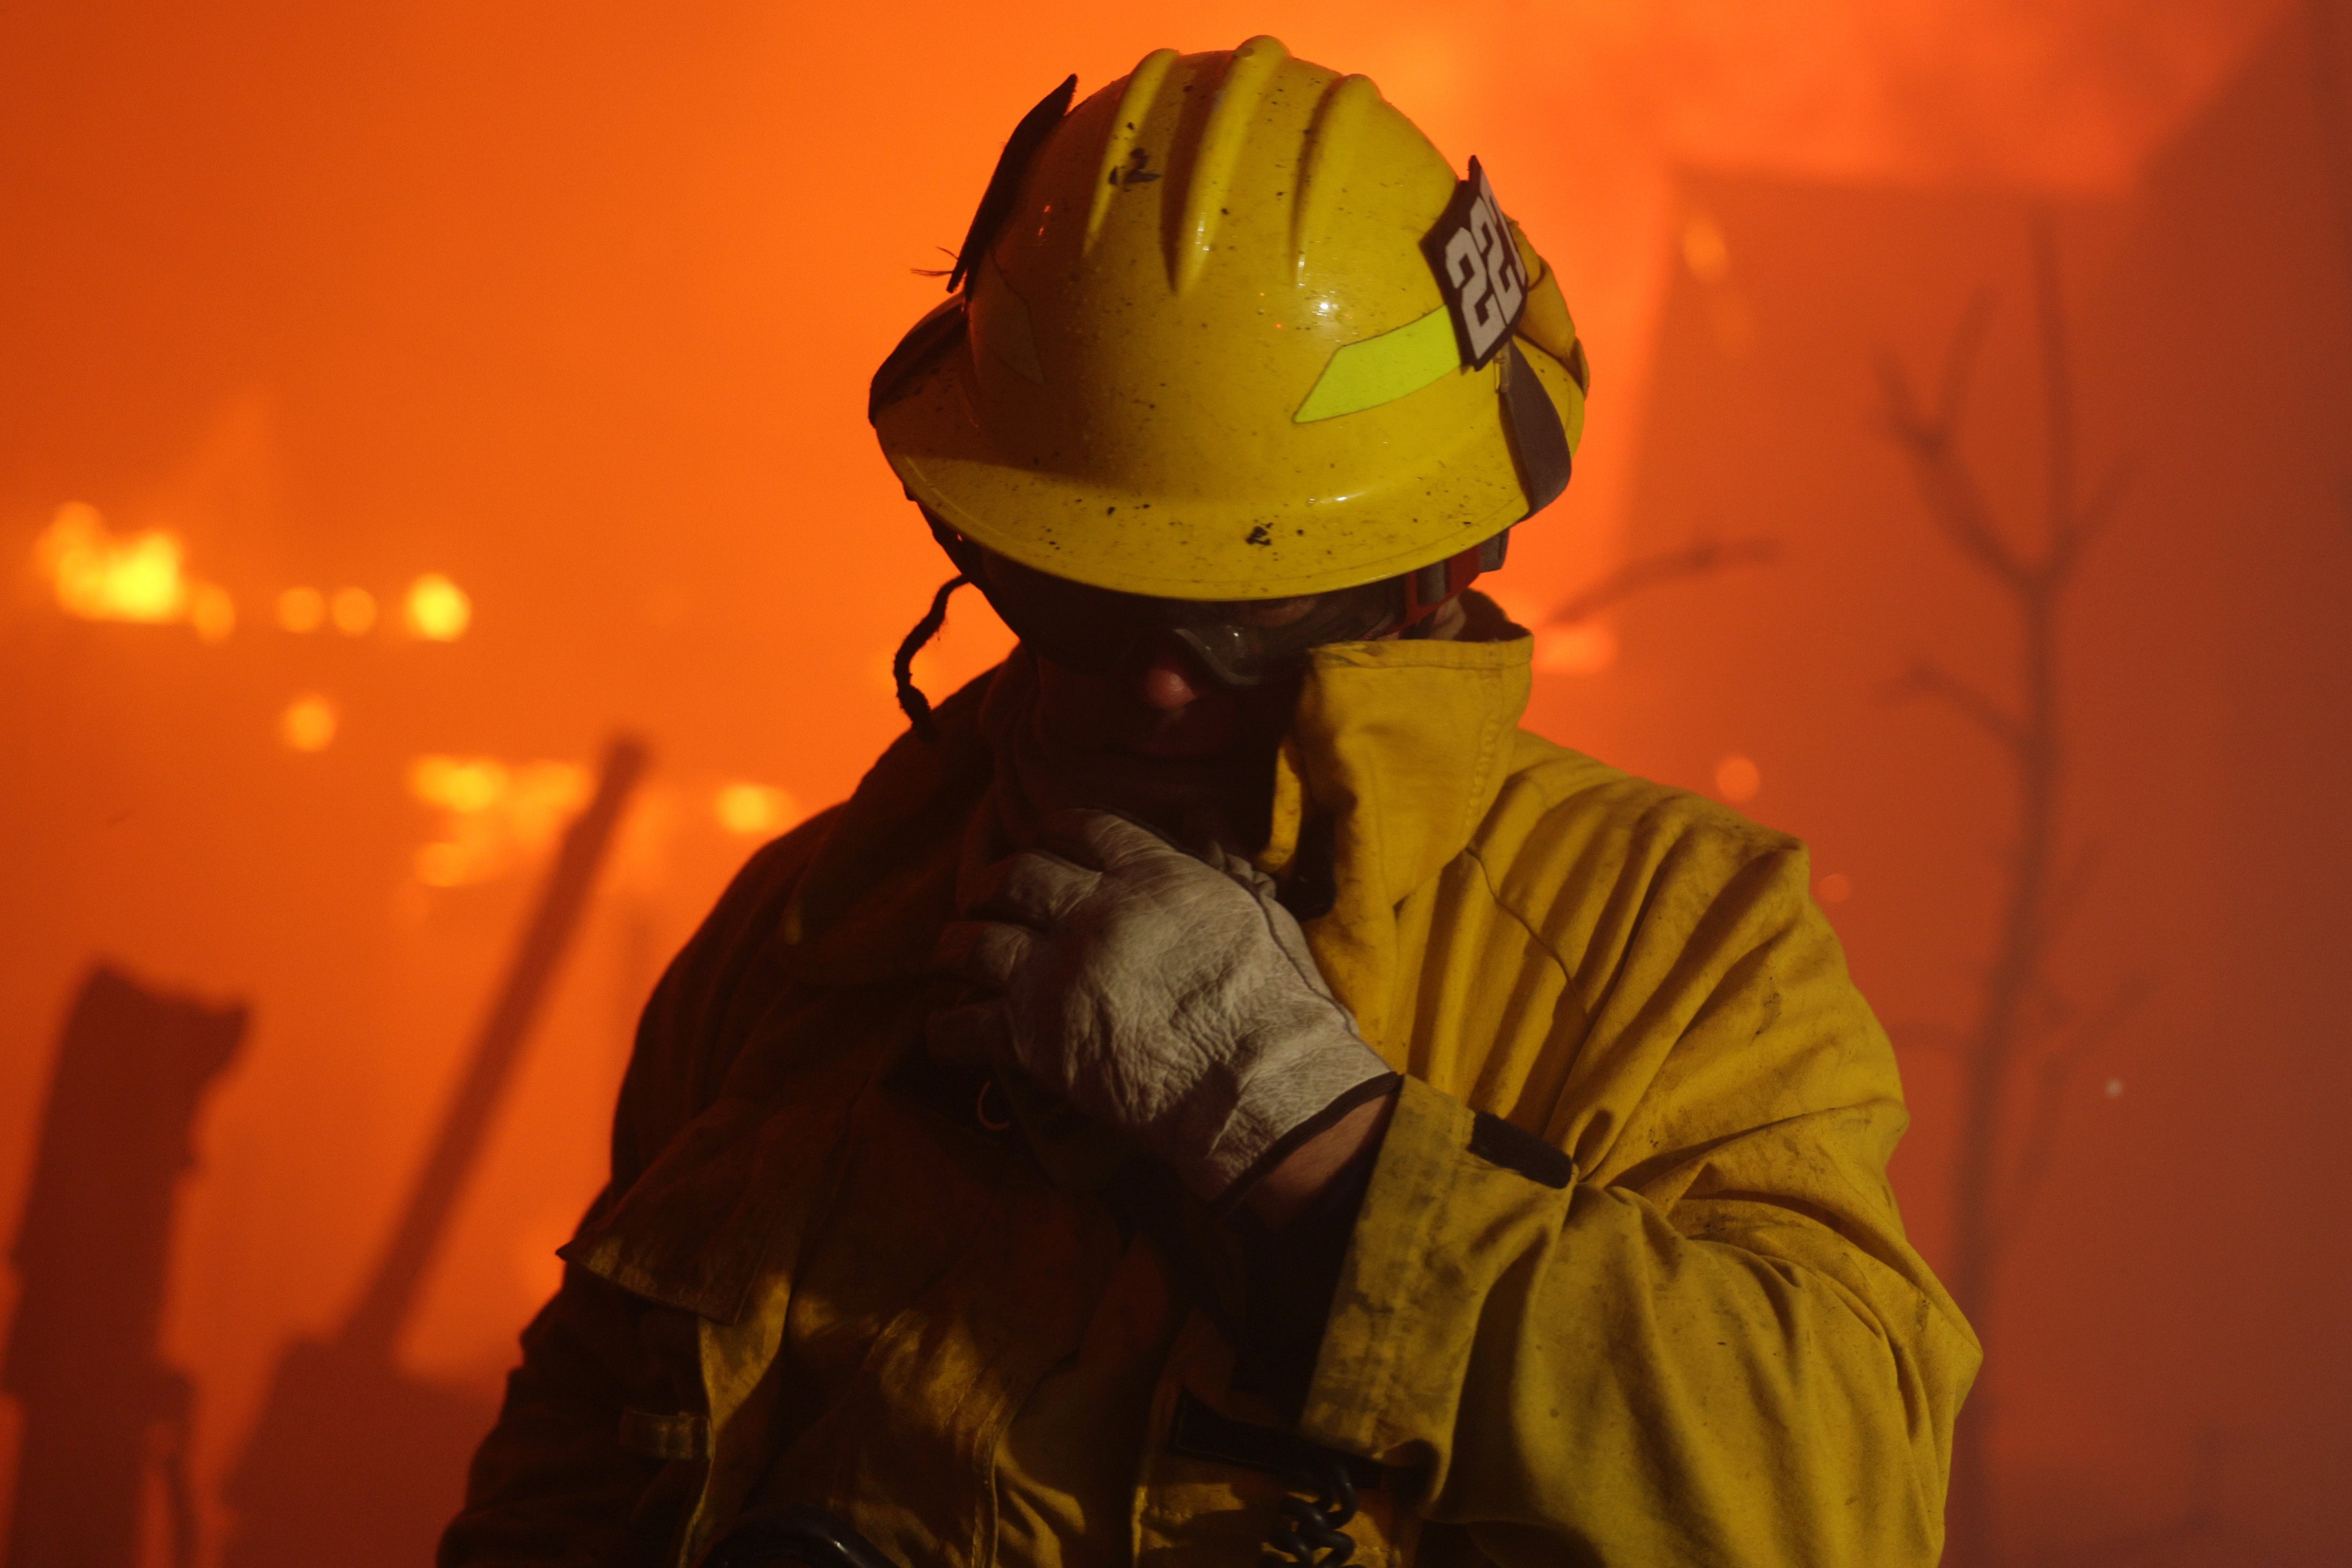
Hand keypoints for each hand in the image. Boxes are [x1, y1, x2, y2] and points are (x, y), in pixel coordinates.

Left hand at [929, 809, 1391, 1200]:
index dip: (1055, 832)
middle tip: (987, 894)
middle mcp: (1092, 913)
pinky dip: (947, 1030)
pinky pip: (968, 1027)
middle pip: (1019, 877)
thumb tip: (1203, 811)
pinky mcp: (1034, 1038)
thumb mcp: (1260, 910)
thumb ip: (1222, 858)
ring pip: (979, 942)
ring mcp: (1056, 973)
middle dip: (994, 881)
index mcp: (1149, 876)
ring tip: (950, 951)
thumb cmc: (1274, 1000)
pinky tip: (941, 1031)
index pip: (1083, 829)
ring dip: (957, 944)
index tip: (1044, 842)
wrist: (1257, 1082)